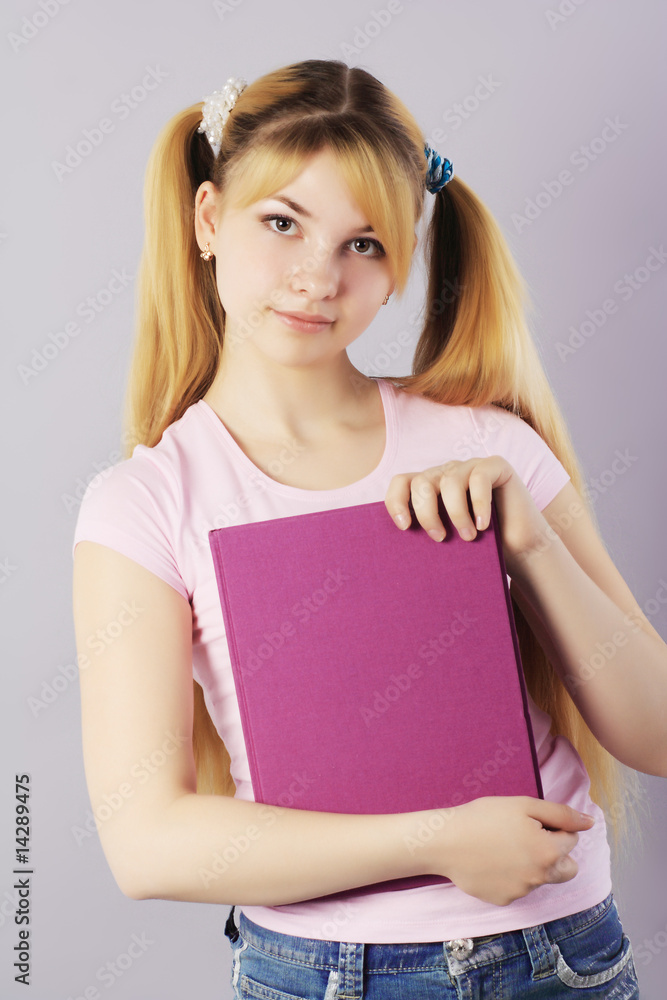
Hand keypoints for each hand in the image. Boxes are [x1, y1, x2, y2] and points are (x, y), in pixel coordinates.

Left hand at [384, 456, 546, 576]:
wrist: (520, 548)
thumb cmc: (480, 547)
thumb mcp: (446, 538)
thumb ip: (424, 532)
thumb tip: (393, 547)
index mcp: (430, 487)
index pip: (402, 483)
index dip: (396, 501)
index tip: (403, 527)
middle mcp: (447, 473)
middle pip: (422, 482)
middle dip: (427, 513)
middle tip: (439, 538)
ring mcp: (471, 466)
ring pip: (450, 481)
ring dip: (456, 513)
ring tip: (468, 537)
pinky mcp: (496, 466)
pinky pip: (479, 477)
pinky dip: (479, 504)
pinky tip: (483, 525)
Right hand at [423, 796, 594, 906]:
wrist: (446, 840)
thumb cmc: (484, 816)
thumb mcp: (524, 805)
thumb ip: (562, 814)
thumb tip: (589, 823)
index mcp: (549, 852)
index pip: (572, 839)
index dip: (553, 826)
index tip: (530, 821)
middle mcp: (541, 877)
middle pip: (568, 868)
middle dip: (556, 854)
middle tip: (529, 837)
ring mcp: (523, 892)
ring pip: (542, 878)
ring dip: (533, 865)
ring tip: (504, 847)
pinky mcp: (505, 900)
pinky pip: (520, 888)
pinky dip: (512, 876)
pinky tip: (493, 861)